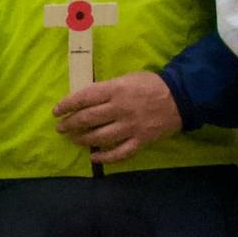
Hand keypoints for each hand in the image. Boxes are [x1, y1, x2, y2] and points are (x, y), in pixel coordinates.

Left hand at [54, 71, 184, 163]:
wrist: (180, 98)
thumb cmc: (150, 84)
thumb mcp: (127, 78)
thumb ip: (107, 89)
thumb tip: (86, 100)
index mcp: (116, 89)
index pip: (84, 98)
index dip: (66, 105)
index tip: (56, 111)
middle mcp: (120, 108)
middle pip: (88, 119)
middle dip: (70, 124)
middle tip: (61, 128)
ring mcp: (130, 126)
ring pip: (99, 137)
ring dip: (82, 139)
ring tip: (74, 139)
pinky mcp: (140, 140)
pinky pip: (119, 153)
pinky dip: (104, 158)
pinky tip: (93, 157)